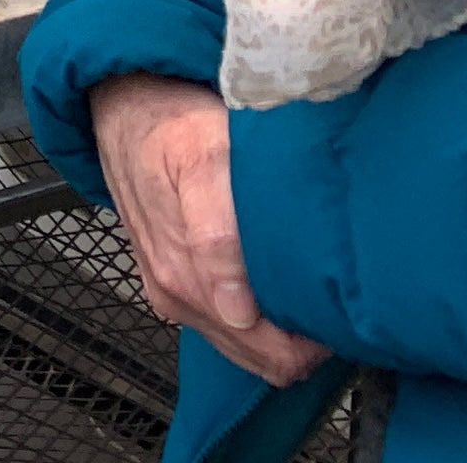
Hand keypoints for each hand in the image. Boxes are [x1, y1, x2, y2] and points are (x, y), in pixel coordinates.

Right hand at [92, 74, 328, 386]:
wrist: (125, 108)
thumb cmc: (175, 125)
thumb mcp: (205, 157)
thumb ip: (218, 232)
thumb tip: (237, 310)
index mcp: (187, 270)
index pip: (269, 347)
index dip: (317, 338)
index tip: (341, 303)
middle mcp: (176, 291)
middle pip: (264, 359)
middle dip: (305, 340)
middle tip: (332, 294)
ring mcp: (169, 293)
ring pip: (249, 354)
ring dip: (283, 335)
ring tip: (307, 287)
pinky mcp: (167, 290)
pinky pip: (228, 336)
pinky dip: (259, 326)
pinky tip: (273, 284)